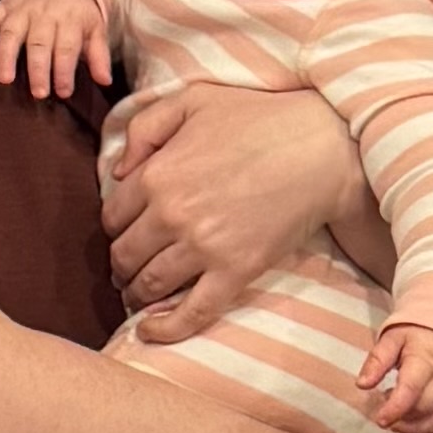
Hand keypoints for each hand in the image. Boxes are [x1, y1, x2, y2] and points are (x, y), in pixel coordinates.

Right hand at [0, 0, 112, 98]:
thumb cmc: (78, 16)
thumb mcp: (95, 30)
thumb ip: (99, 55)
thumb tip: (105, 81)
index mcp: (69, 18)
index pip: (67, 47)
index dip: (64, 70)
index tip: (63, 92)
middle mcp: (44, 12)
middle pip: (40, 42)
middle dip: (39, 68)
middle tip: (39, 93)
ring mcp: (21, 9)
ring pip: (12, 31)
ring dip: (7, 55)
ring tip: (5, 79)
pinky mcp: (3, 6)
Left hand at [105, 88, 363, 338]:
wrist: (320, 148)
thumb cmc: (258, 118)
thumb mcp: (192, 100)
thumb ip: (144, 126)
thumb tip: (116, 170)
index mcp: (156, 175)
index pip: (112, 217)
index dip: (115, 228)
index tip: (125, 233)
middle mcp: (172, 215)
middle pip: (125, 255)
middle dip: (121, 265)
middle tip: (127, 269)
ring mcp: (204, 248)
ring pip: (150, 285)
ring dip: (137, 295)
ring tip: (138, 296)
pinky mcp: (236, 271)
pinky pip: (192, 312)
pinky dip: (165, 328)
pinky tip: (148, 331)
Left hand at [361, 324, 432, 432]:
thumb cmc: (418, 336)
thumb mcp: (392, 339)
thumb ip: (377, 361)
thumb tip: (362, 384)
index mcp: (425, 359)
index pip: (412, 389)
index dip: (395, 409)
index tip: (381, 420)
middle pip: (426, 408)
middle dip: (403, 420)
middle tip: (388, 415)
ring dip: (419, 429)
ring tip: (402, 424)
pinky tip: (425, 432)